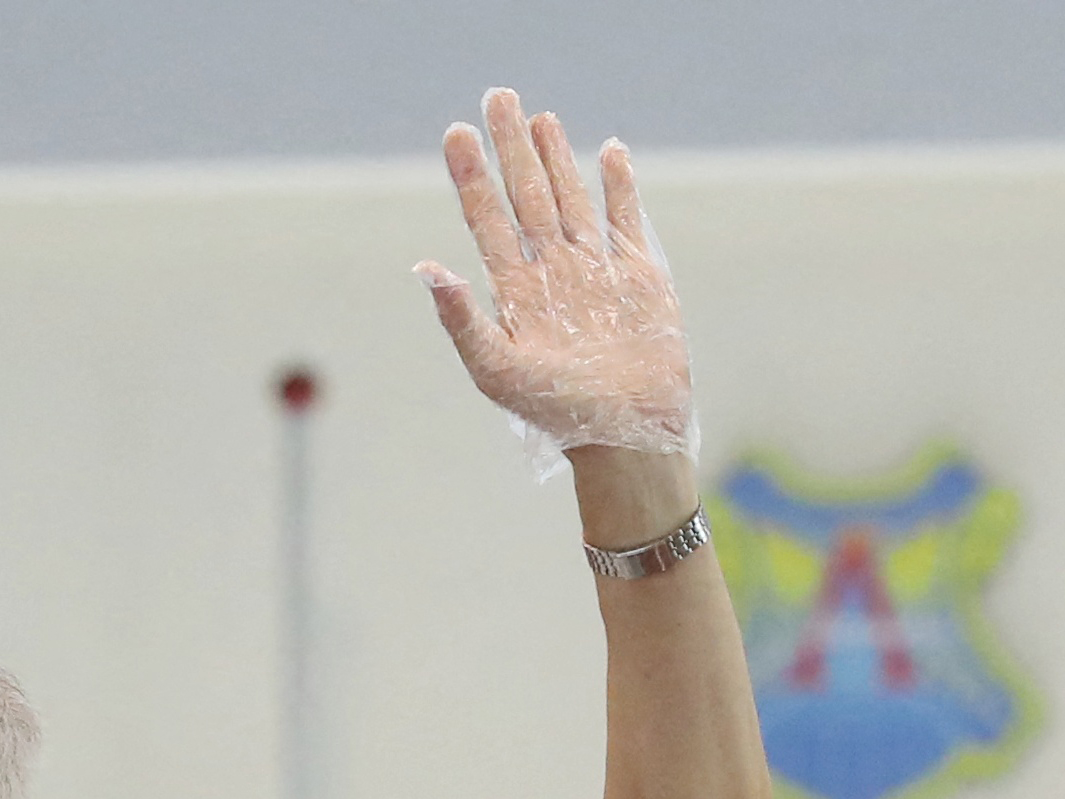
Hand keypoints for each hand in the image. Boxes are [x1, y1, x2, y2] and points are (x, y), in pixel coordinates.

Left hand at [416, 89, 694, 465]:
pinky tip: (608, 153)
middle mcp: (552, 273)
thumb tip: (425, 268)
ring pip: (571, 199)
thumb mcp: (497, 370)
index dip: (471, 177)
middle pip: (527, 195)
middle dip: (511, 147)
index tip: (456, 133)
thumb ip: (461, 320)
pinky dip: (619, 186)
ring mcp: (596, 271)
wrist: (626, 434)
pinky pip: (625, 221)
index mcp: (515, 292)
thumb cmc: (557, 413)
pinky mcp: (639, 277)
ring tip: (539, 117)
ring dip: (556, 158)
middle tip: (497, 97)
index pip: (487, 220)